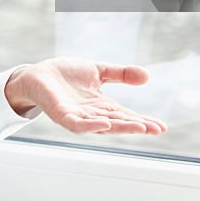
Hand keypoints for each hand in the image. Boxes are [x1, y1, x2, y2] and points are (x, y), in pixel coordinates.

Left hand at [4, 57, 166, 134]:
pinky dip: (91, 125)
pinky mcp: (62, 115)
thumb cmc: (66, 74)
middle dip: (137, 126)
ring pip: (101, 125)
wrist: (37, 73)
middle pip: (118, 122)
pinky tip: (104, 123)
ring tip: (139, 127)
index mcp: (101, 105)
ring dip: (120, 127)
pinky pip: (77, 124)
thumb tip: (147, 76)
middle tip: (156, 129)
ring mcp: (77, 116)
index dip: (143, 120)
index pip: (126, 115)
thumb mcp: (98, 71)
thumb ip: (121, 74)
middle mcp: (92, 114)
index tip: (161, 126)